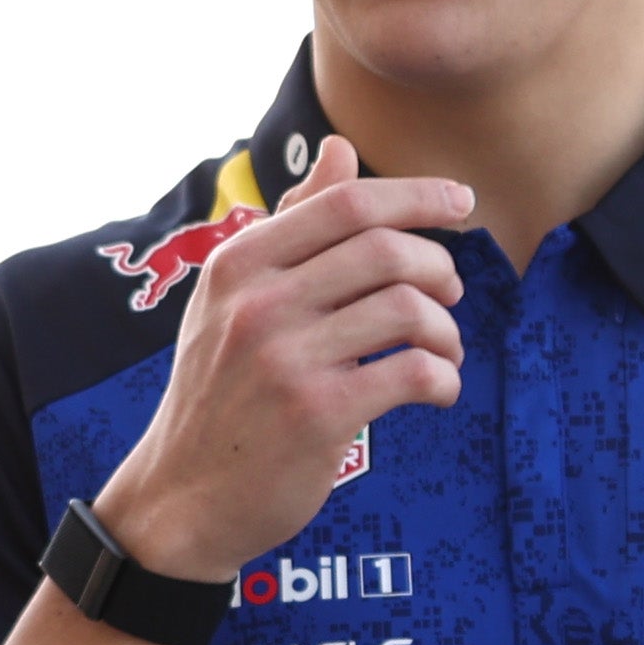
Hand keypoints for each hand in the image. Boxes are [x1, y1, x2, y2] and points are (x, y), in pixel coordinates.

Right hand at [92, 136, 475, 579]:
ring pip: (409, 310)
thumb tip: (337, 148)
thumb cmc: (221, 391)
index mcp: (238, 264)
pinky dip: (444, 379)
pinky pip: (414, 373)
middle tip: (449, 293)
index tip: (462, 203)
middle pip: (387, 251)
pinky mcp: (318, 415)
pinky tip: (437, 390)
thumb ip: (292, 225)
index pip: (345, 203)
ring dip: (447, 331)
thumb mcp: (235, 299)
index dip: (417, 195)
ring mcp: (285, 359)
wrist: (181, 497)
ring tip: (443, 350)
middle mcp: (257, 304)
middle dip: (439, 268)